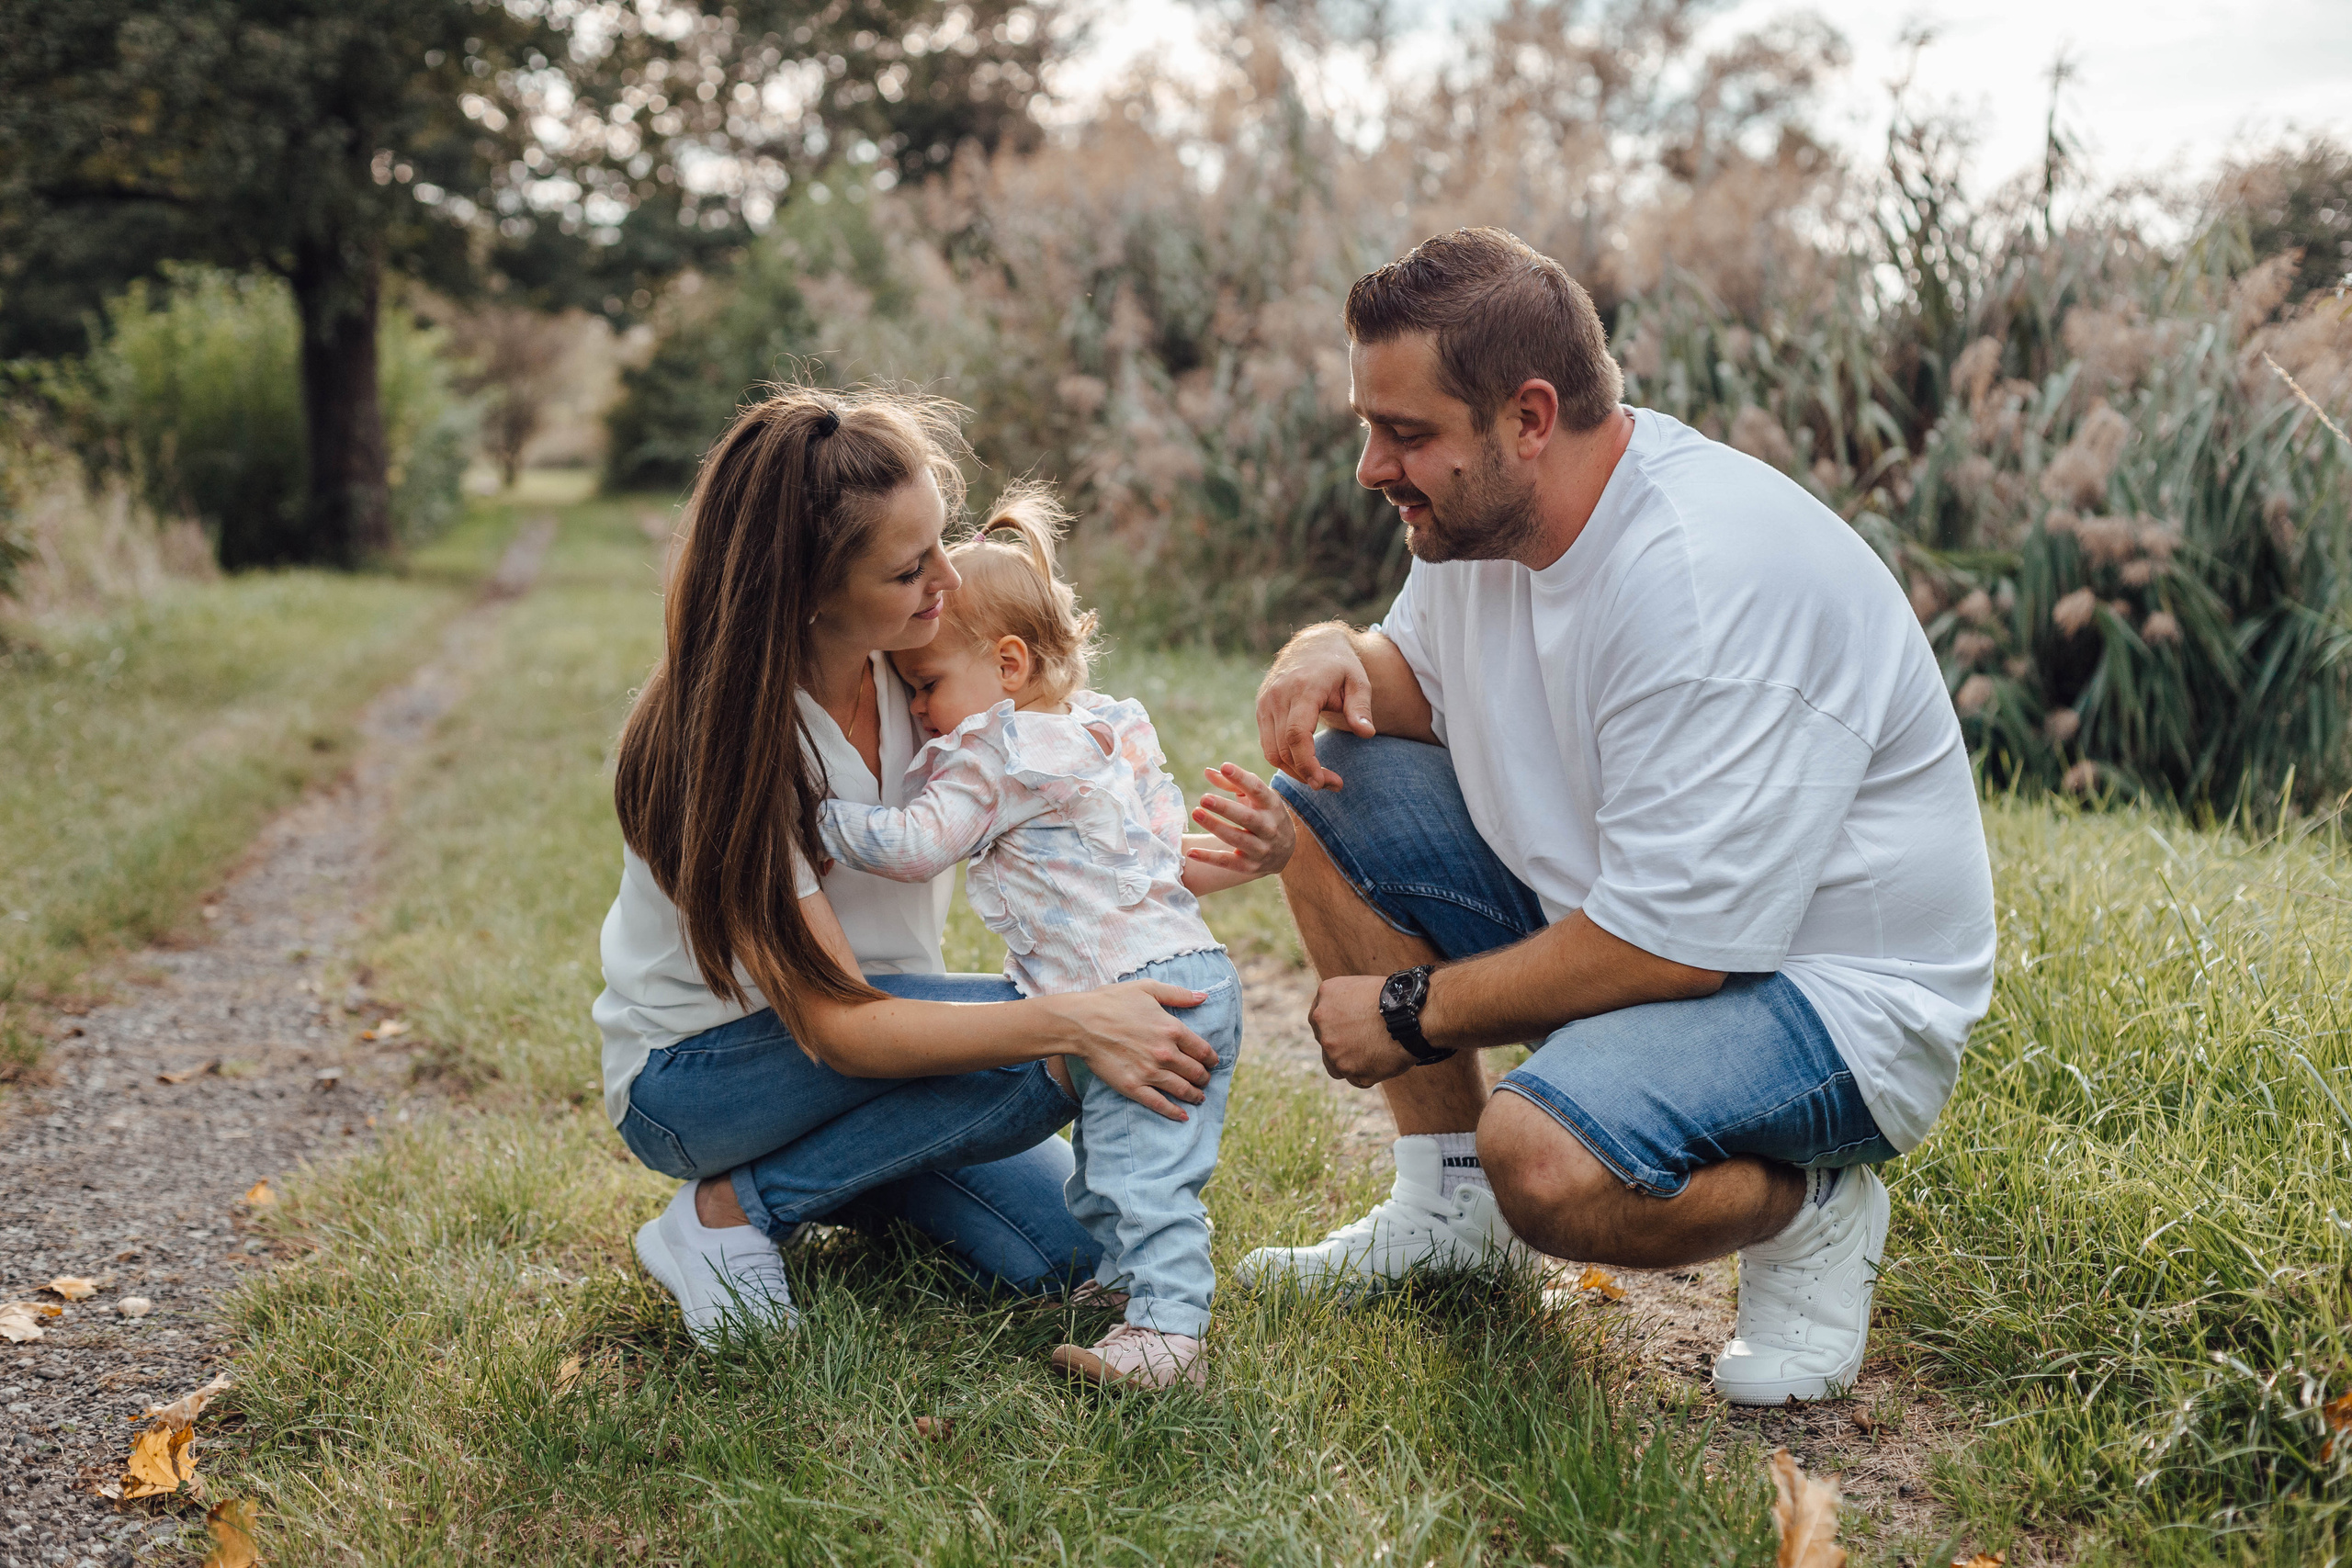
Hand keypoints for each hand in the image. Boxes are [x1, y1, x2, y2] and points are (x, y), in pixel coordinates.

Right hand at [1044, 980, 1218, 1121]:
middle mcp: (1166, 1053)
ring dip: (1194, 1095)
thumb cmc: (1112, 1001)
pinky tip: (1183, 1116)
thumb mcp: (1148, 989)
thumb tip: (1203, 997)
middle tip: (1204, 1080)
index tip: (1212, 1062)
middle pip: (1195, 1072)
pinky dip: (1174, 1112)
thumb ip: (1178, 994)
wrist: (1081, 1022)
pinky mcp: (1133, 1086)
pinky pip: (1159, 1103)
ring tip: (1199, 1097)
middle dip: (1204, 1078)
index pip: (1203, 1050)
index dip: (1211, 1059)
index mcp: (1173, 1029)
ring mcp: (1150, 1072)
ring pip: (1182, 1089)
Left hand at [1186, 763, 1293, 880]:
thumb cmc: (1264, 814)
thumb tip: (1207, 771)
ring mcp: (1261, 849)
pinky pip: (1227, 862)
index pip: (1258, 790)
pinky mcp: (1249, 866)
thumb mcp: (1255, 798)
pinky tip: (1191, 852)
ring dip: (1215, 826)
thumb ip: (1232, 783)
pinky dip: (1209, 858)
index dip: (1242, 778)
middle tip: (1204, 798)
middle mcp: (1269, 827)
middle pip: (1247, 817)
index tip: (1225, 767)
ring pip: (1237, 839)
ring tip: (1196, 813)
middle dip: (1225, 808)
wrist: (1284, 851)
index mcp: (1272, 805)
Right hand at [1256, 623, 1377, 790]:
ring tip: (1320, 778)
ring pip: (1271, 751)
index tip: (1323, 782)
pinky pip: (1268, 743)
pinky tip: (1305, 764)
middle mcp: (1278, 696)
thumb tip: (1367, 733)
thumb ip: (1361, 708)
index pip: (1297, 735)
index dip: (1307, 763)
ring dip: (1293, 770)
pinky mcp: (1261, 708)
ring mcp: (1266, 703)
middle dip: (1305, 773)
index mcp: (1303, 689)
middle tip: (1333, 785)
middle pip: (1282, 748)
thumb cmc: (1340, 665)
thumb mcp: (1358, 682)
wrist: (1312, 644)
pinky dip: (1284, 759)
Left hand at [1310, 974, 1418, 1087]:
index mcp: (1327, 994)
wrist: (1413, 1015)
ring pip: (1337, 1064)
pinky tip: (1384, 1062)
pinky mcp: (1348, 1070)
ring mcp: (1333, 1048)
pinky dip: (1369, 1075)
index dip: (1336, 1025)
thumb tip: (1346, 1019)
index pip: (1321, 1016)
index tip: (1348, 1030)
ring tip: (1378, 1054)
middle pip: (1326, 1041)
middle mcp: (1322, 1021)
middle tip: (1365, 1044)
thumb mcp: (1364, 988)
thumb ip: (1346, 1003)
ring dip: (1353, 1063)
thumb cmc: (1399, 999)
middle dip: (1342, 1044)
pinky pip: (1356, 1079)